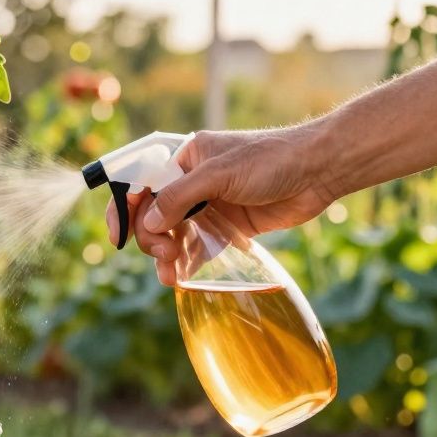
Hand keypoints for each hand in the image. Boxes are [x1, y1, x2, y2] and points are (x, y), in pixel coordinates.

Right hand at [107, 126, 340, 284]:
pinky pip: (197, 246)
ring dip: (166, 255)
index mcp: (185, 158)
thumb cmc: (271, 160)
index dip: (124, 208)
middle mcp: (192, 181)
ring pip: (173, 234)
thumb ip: (180, 198)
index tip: (119, 235)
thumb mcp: (219, 175)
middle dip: (151, 237)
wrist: (318, 172)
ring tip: (170, 275)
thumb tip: (147, 224)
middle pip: (153, 215)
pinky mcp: (227, 226)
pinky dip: (186, 262)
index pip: (141, 183)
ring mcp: (210, 205)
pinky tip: (182, 277)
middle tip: (165, 253)